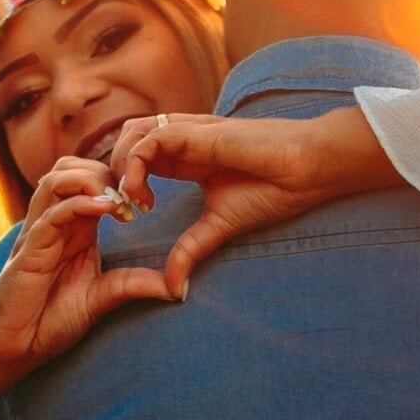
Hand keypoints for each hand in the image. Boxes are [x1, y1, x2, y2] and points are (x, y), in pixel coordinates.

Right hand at [0, 157, 176, 382]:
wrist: (11, 349)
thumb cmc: (49, 321)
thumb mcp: (101, 299)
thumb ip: (133, 285)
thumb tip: (177, 288)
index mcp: (73, 229)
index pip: (89, 181)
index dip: (118, 180)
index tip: (145, 201)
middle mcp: (54, 224)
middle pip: (69, 168)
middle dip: (103, 171)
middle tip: (131, 198)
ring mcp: (39, 234)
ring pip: (55, 181)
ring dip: (89, 181)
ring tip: (117, 201)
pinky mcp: (28, 252)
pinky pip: (50, 215)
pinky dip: (77, 205)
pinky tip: (104, 210)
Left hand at [109, 109, 403, 294]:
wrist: (307, 170)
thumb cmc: (272, 190)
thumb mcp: (218, 226)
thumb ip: (191, 250)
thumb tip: (173, 289)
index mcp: (187, 158)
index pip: (137, 157)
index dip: (124, 183)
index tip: (132, 216)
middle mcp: (183, 140)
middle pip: (126, 139)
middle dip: (113, 173)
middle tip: (123, 209)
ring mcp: (189, 132)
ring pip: (132, 133)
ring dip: (120, 166)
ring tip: (132, 201)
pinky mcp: (197, 131)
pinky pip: (150, 139)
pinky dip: (135, 164)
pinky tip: (144, 194)